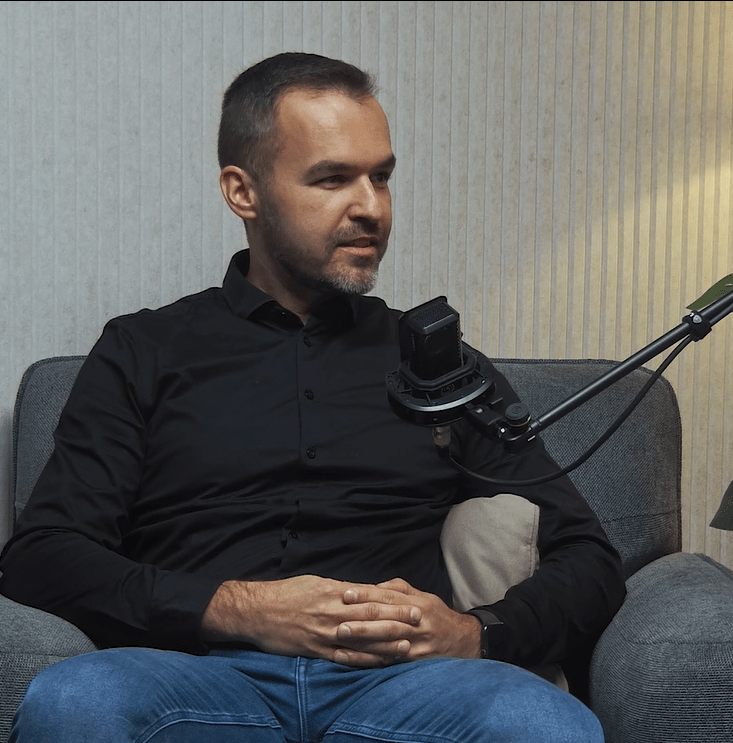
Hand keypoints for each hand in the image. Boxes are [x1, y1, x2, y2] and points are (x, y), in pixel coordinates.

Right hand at [201, 575, 421, 666]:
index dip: (392, 601)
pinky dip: (364, 661)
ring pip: (362, 639)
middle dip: (396, 619)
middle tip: (418, 620)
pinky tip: (379, 663)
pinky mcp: (316, 650)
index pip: (368, 597)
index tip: (411, 602)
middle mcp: (332, 612)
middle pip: (370, 617)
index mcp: (332, 592)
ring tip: (408, 644)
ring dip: (386, 643)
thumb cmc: (286, 593)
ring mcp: (325, 633)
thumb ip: (339, 588)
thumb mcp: (314, 582)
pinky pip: (345, 658)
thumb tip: (361, 591)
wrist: (257, 611)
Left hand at [335, 577, 481, 664]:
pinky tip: (351, 658)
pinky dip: (367, 659)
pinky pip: (387, 661)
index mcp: (416, 603)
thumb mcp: (424, 596)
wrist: (465, 642)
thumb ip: (399, 589)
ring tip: (340, 638)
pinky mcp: (413, 662)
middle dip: (360, 620)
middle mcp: (415, 623)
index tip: (346, 594)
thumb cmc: (438, 616)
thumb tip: (374, 586)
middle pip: (385, 620)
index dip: (366, 595)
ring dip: (361, 640)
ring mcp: (415, 644)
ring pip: (384, 642)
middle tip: (338, 620)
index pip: (387, 597)